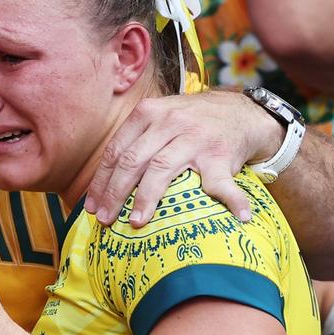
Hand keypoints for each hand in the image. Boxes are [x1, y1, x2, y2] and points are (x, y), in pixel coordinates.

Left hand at [84, 90, 282, 226]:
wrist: (241, 112)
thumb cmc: (191, 123)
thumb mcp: (159, 118)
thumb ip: (134, 141)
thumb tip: (103, 183)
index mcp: (147, 114)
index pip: (115, 151)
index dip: (101, 181)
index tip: (91, 206)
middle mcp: (168, 122)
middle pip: (132, 161)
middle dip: (114, 193)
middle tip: (105, 219)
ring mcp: (195, 138)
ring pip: (162, 169)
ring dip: (147, 198)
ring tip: (137, 222)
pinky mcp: (220, 154)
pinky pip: (221, 183)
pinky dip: (230, 201)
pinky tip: (236, 218)